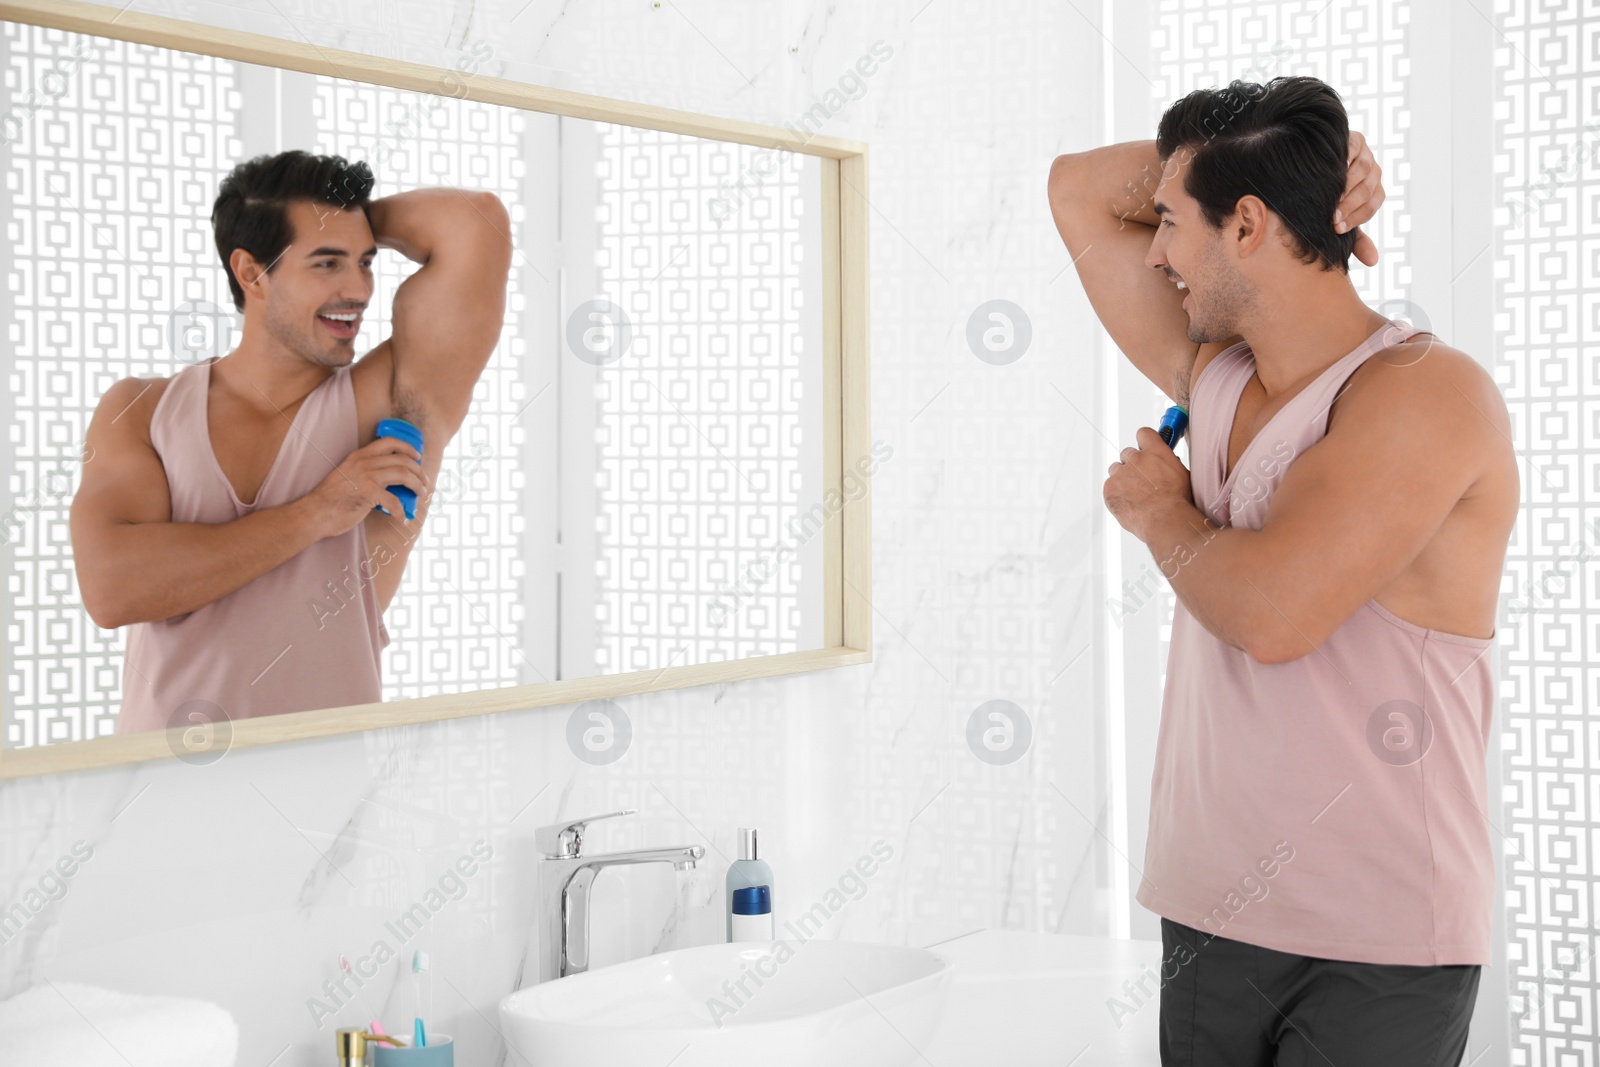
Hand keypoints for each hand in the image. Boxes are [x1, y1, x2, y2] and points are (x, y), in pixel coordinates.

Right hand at [302, 436, 428, 538]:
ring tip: (421, 494)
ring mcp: (366, 476)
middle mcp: (364, 462)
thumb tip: (387, 477)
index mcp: (359, 455)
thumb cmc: (332, 498)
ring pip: (403, 475)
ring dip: (417, 486)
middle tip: (424, 482)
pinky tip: (402, 519)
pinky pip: (394, 501)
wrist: (315, 512)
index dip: (408, 448)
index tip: (418, 457)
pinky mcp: (367, 493)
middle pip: (402, 460)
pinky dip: (401, 512)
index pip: (389, 442)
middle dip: (419, 471)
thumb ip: (364, 471)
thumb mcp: (348, 474)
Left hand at [1104, 426, 1193, 542]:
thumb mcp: (1182, 473)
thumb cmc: (1178, 501)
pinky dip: (1116, 494)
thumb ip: (1168, 463)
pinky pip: (1110, 487)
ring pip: (1116, 470)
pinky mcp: (1109, 489)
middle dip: (1133, 464)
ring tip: (1135, 494)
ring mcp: (1120, 473)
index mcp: (1155, 451)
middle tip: (1141, 480)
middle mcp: (1136, 458)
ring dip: (1122, 478)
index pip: (1143, 433)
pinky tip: (1129, 504)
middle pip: (1127, 453)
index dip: (1144, 441)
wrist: (1165, 520)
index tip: (1145, 448)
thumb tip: (1166, 462)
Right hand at [1335, 130, 1382, 266]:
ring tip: (1331, 197)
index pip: (1371, 206)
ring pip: (1363, 170)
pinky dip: (1343, 159)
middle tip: (1332, 218)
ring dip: (1346, 186)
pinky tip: (1330, 170)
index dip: (1355, 219)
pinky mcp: (1355, 139)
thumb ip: (1355, 237)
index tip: (1336, 229)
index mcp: (1374, 192)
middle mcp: (1374, 172)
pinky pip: (1352, 149)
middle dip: (1349, 206)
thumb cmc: (1328, 197)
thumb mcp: (1340, 216)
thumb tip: (1374, 262)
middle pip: (1367, 189)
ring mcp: (1366, 154)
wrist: (1315, 161)